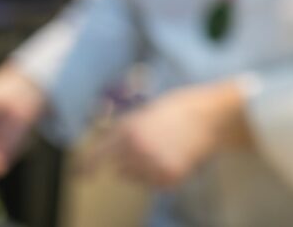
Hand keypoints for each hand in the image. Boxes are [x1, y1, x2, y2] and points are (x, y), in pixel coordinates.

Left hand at [83, 82, 248, 187]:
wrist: (212, 118)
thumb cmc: (180, 109)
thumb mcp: (146, 112)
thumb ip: (124, 129)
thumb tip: (105, 147)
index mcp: (129, 130)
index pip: (98, 154)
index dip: (86, 166)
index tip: (80, 176)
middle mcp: (137, 150)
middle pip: (117, 168)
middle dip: (125, 160)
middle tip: (147, 146)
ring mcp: (154, 165)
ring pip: (134, 177)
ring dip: (141, 167)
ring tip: (163, 148)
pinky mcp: (169, 177)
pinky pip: (153, 182)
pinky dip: (159, 174)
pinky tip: (173, 156)